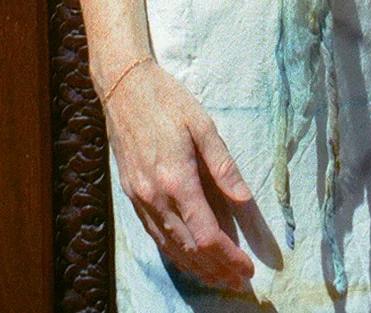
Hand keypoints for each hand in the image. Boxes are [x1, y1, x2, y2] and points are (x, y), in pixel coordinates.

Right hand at [103, 60, 256, 291]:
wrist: (123, 88)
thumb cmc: (167, 101)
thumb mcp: (203, 125)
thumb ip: (224, 167)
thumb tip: (245, 201)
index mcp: (176, 179)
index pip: (206, 235)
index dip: (229, 257)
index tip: (247, 268)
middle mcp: (155, 197)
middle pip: (189, 248)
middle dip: (216, 269)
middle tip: (238, 282)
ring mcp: (140, 199)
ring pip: (170, 247)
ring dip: (196, 268)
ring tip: (219, 278)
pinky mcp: (132, 196)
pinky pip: (156, 235)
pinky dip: (175, 253)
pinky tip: (189, 259)